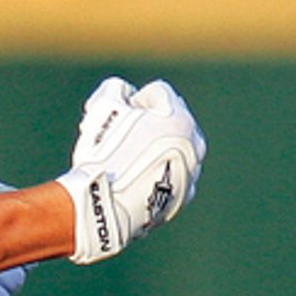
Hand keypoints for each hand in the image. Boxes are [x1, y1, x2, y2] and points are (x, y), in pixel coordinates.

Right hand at [57, 78, 205, 264]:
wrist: (104, 207)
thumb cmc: (103, 154)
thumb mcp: (102, 105)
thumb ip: (117, 88)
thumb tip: (126, 96)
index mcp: (179, 119)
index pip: (157, 93)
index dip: (131, 101)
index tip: (115, 118)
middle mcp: (193, 145)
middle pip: (172, 119)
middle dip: (148, 121)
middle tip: (120, 136)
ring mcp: (191, 174)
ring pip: (175, 147)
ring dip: (156, 145)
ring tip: (126, 159)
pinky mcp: (182, 197)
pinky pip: (174, 174)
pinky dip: (159, 171)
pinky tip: (137, 177)